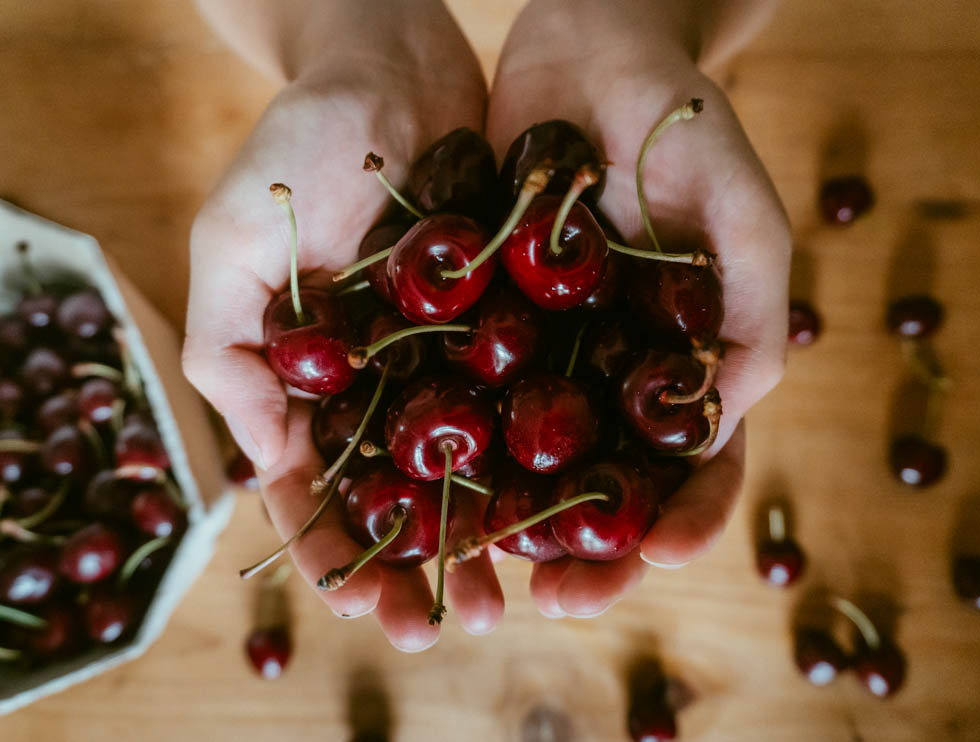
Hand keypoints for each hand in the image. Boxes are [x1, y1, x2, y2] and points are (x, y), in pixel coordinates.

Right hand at [182, 0, 502, 649]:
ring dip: (476, 533)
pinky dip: (530, 455)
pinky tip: (556, 506)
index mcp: (304, 371)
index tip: (365, 603)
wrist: (393, 61)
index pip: (309, 481)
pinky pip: (515, 398)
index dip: (331, 547)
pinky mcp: (501, 318)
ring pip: (459, 463)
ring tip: (504, 594)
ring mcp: (439, 352)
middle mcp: (374, 375)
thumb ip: (232, 349)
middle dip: (414, 562)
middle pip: (391, 490)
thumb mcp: (234, 239)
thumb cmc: (299, 141)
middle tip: (448, 623)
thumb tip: (268, 461)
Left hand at [487, 0, 789, 616]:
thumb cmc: (681, 120)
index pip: (699, 467)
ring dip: (510, 524)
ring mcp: (545, 353)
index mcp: (685, 363)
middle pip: (608, 488)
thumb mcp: (739, 205)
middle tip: (557, 600)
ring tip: (482, 571)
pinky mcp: (477, 320)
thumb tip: (733, 418)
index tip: (653, 557)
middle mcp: (613, 373)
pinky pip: (458, 393)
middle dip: (589, 552)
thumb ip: (755, 309)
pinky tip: (417, 486)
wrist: (587, 46)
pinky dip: (443, 445)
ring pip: (528, 460)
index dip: (685, 520)